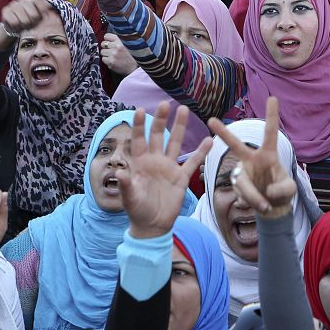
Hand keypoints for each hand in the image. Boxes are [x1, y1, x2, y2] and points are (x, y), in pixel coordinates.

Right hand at [0, 0, 52, 48]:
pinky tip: (16, 24)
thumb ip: (46, 11)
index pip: (40, 2)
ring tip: (24, 24)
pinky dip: (16, 26)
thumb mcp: (41, 16)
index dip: (42, 12)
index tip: (41, 17)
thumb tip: (51, 7)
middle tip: (31, 23)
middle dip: (34, 22)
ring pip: (24, 19)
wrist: (16, 26)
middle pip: (33, 14)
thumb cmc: (31, 21)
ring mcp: (14, 4)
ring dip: (25, 25)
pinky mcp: (6, 10)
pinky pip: (14, 22)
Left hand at [100, 33, 137, 75]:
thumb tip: (109, 39)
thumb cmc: (133, 56)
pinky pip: (103, 59)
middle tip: (112, 50)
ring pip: (102, 52)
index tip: (110, 42)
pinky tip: (113, 61)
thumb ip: (119, 40)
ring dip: (106, 54)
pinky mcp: (111, 62)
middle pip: (103, 44)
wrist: (136, 68)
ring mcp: (113, 55)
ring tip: (114, 56)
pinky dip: (107, 60)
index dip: (108, 40)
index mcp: (121, 40)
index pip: (107, 36)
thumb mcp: (128, 44)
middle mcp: (116, 46)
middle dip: (106, 47)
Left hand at [118, 102, 211, 238]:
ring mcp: (169, 168)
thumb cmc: (137, 211)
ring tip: (184, 110)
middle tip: (165, 104)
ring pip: (175, 143)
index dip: (139, 126)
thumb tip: (121, 172)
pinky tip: (209, 140)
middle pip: (158, 136)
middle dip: (161, 120)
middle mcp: (155, 161)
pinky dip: (200, 152)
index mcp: (140, 163)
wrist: (152, 226)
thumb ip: (126, 185)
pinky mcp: (181, 178)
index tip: (139, 110)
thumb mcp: (129, 198)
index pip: (139, 140)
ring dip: (180, 128)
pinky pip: (192, 162)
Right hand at [207, 97, 294, 217]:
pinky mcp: (237, 186)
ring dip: (253, 195)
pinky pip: (242, 194)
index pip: (270, 132)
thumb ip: (283, 189)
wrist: (272, 208)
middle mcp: (252, 160)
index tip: (273, 97)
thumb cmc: (281, 192)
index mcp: (268, 154)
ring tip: (265, 206)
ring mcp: (242, 172)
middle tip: (211, 120)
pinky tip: (260, 205)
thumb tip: (267, 192)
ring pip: (242, 182)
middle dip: (223, 133)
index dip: (272, 115)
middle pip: (236, 145)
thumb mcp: (289, 190)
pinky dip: (252, 202)